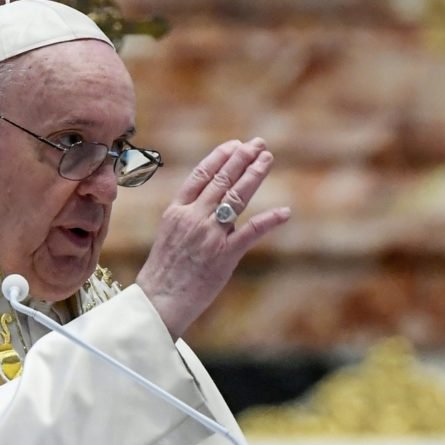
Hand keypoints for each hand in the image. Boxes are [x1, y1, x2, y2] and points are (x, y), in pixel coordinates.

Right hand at [135, 138, 290, 337]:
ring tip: (267, 159)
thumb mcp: (170, 235)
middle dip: (242, 159)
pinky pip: (251, 232)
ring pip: (236, 197)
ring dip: (254, 175)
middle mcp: (193, 217)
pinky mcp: (224, 255)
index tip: (234, 145)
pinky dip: (269, 220)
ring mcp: (209, 234)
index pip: (200, 175)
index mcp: (176, 211)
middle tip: (258, 145)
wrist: (159, 299)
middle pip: (221, 180)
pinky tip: (284, 212)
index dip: (219, 157)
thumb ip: (189, 217)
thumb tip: (215, 208)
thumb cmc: (163, 271)